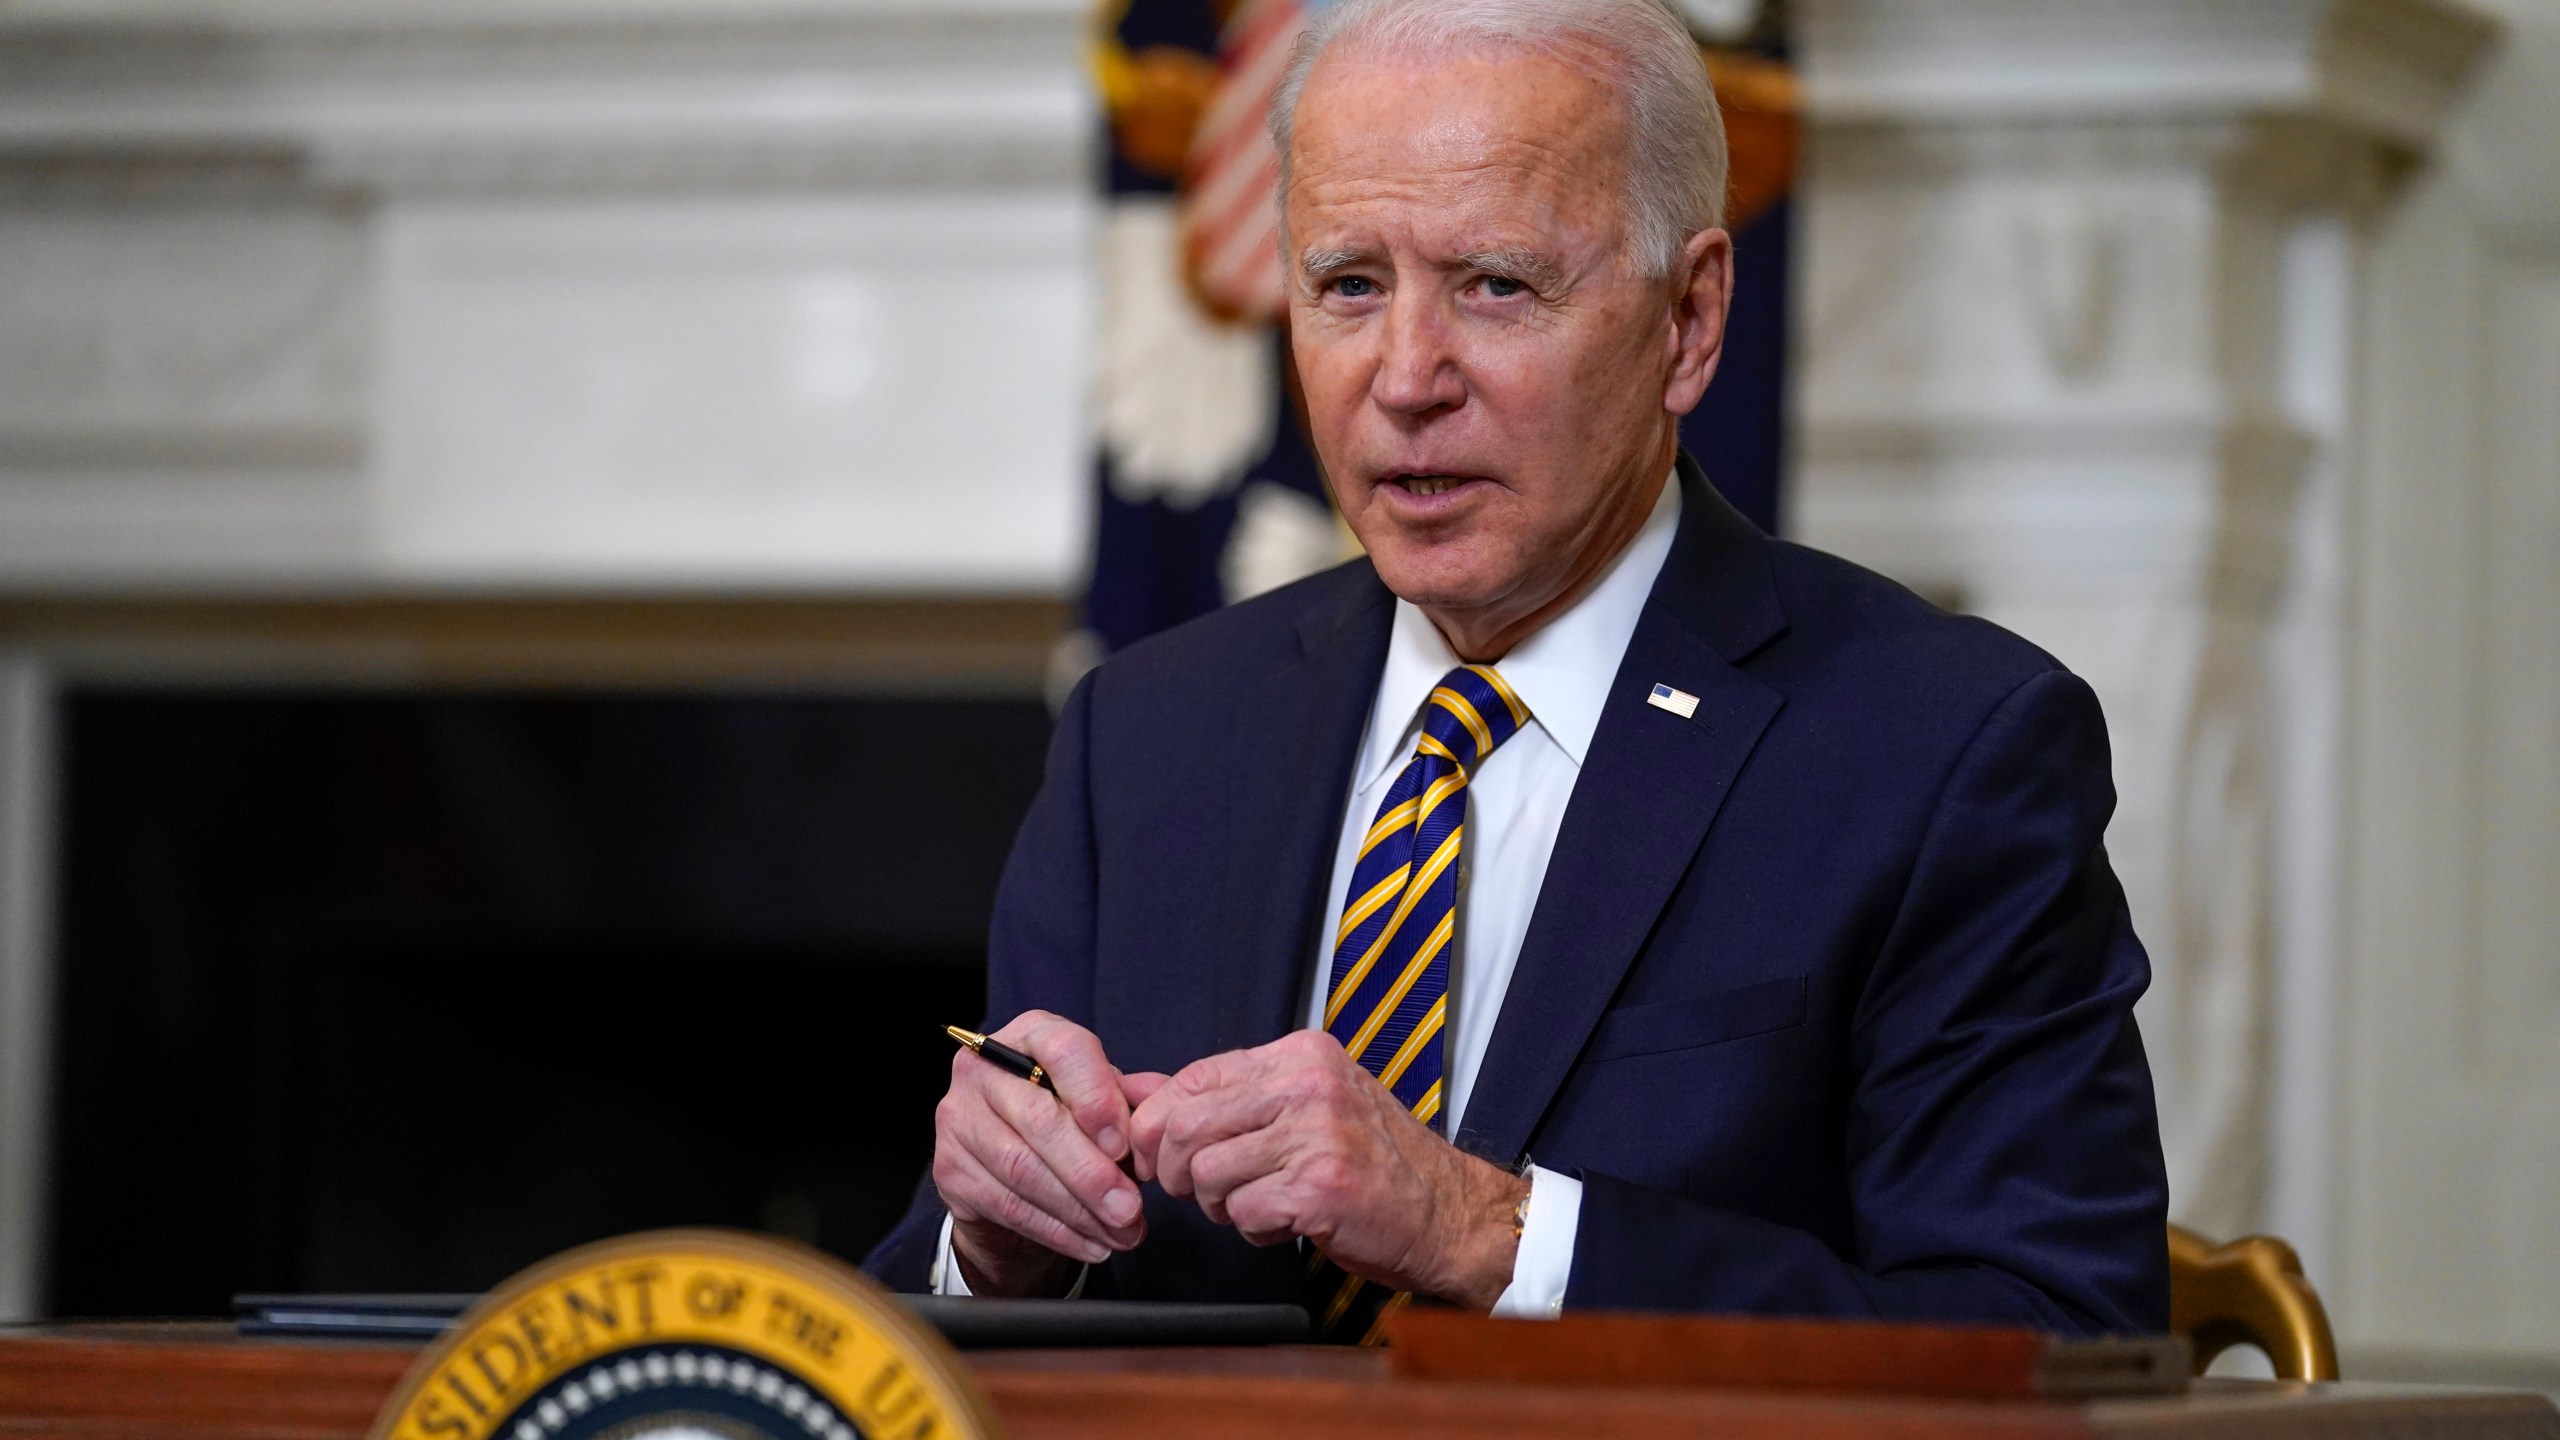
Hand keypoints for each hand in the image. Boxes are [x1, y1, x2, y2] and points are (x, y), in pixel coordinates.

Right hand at [931, 1010, 1145, 1295]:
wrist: (1009, 1166)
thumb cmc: (1067, 1119)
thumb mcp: (1105, 1100)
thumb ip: (1135, 1099)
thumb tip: (1161, 1108)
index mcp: (1030, 1034)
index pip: (1062, 1050)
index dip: (1096, 1098)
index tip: (1124, 1145)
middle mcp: (983, 1068)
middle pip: (1039, 1119)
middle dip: (1091, 1172)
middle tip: (1130, 1208)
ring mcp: (959, 1118)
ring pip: (1022, 1169)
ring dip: (1079, 1210)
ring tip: (1121, 1232)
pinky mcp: (950, 1169)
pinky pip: (1008, 1205)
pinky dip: (1057, 1231)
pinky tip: (1092, 1243)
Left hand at [1126, 1030, 1528, 1308]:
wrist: (1446, 1212)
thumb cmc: (1371, 1161)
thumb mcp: (1302, 1106)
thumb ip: (1223, 1096)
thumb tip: (1132, 1090)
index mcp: (1300, 1054)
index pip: (1194, 1076)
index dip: (1161, 1122)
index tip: (1162, 1153)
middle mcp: (1308, 1083)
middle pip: (1188, 1125)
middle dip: (1178, 1171)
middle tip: (1201, 1191)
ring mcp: (1317, 1133)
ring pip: (1209, 1174)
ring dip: (1220, 1205)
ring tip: (1257, 1204)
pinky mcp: (1320, 1187)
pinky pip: (1244, 1213)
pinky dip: (1255, 1230)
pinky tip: (1288, 1223)